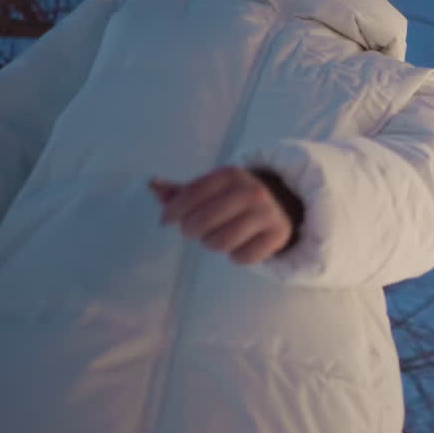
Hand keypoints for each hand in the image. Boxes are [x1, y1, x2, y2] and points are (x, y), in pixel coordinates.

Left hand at [148, 166, 292, 265]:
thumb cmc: (233, 199)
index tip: (166, 221)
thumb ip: (181, 191)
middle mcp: (252, 191)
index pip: (194, 193)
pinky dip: (236, 256)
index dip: (174, 210)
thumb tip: (152, 184)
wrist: (281, 205)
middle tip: (194, 231)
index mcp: (231, 175)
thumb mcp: (211, 189)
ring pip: (221, 242)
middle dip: (192, 230)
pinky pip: (243, 257)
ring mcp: (268, 213)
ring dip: (213, 244)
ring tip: (218, 237)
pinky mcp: (278, 235)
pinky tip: (240, 244)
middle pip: (204, 221)